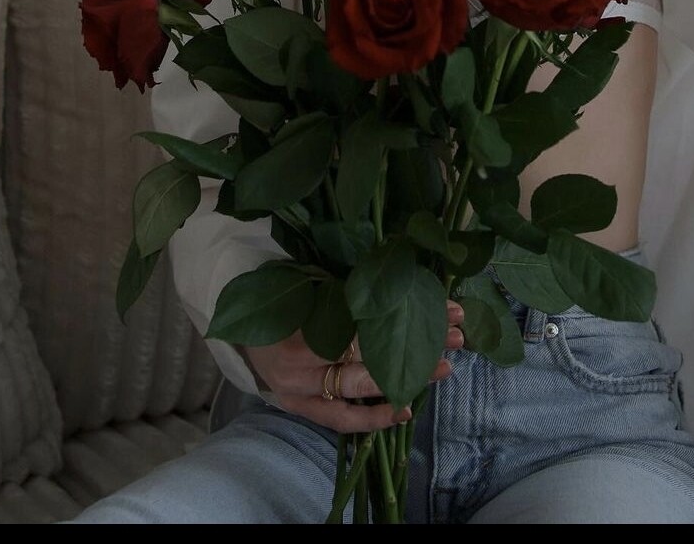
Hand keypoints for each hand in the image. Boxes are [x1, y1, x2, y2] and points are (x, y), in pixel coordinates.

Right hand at [241, 300, 464, 431]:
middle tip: (457, 334)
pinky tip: (405, 410)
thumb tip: (400, 275)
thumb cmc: (281, 293)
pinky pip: (341, 419)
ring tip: (444, 367)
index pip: (364, 317)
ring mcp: (298, 387)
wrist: (236, 324)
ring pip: (360, 387)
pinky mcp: (298, 407)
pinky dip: (374, 418)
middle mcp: (299, 355)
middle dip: (415, 342)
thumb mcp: (309, 279)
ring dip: (406, 377)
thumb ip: (345, 285)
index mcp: (302, 314)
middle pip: (368, 350)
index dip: (404, 311)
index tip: (442, 302)